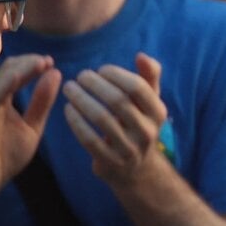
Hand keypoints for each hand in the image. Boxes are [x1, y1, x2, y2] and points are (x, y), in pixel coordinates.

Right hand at [0, 54, 60, 201]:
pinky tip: (16, 78)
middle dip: (28, 63)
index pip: (15, 72)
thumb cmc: (6, 156)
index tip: (50, 61)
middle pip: (7, 71)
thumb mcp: (32, 126)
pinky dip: (2, 87)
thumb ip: (41, 102)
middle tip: (48, 60)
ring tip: (40, 63)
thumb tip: (55, 73)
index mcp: (1, 100)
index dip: (32, 64)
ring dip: (20, 70)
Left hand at [60, 54, 169, 188]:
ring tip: (68, 88)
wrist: (136, 169)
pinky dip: (75, 121)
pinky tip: (67, 109)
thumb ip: (148, 77)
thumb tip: (141, 56)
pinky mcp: (110, 162)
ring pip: (101, 118)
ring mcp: (129, 149)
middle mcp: (147, 131)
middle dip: (94, 84)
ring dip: (80, 99)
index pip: (137, 87)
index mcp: (158, 113)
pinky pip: (88, 139)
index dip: (116, 74)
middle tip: (79, 76)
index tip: (100, 69)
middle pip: (118, 101)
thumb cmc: (138, 124)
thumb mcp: (149, 103)